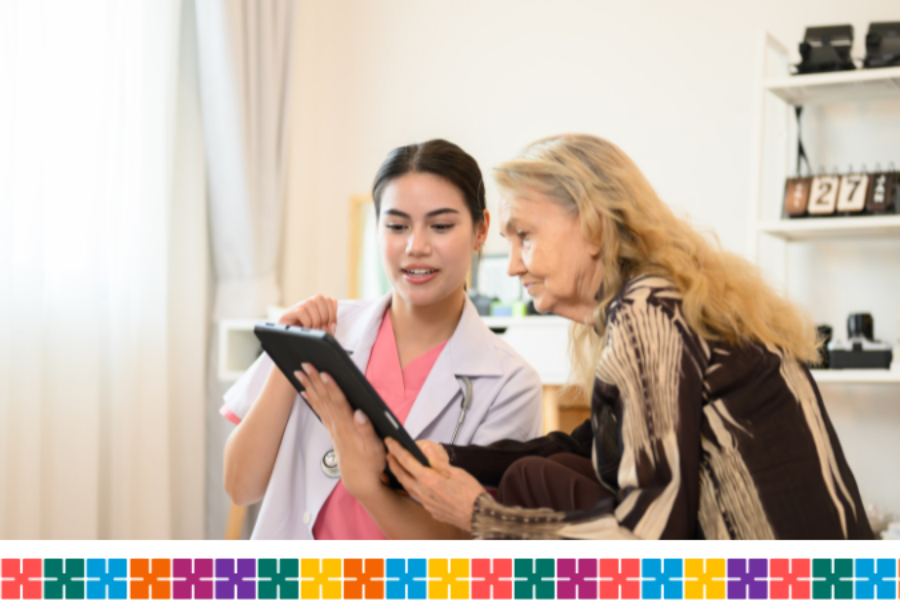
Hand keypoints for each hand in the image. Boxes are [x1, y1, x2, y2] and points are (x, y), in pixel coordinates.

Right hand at [279, 295, 337, 334]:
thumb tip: (335, 300)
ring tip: (313, 329)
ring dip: (315, 319)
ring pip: (310, 303)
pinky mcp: (288, 314)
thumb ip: (330, 316)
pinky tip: (305, 329)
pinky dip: (307, 322)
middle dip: (324, 315)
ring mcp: (297, 307)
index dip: (332, 313)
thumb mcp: (323, 328)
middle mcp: (306, 303)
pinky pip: (301, 312)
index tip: (330, 326)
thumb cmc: (308, 335)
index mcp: (316, 305)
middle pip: (319, 298)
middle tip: (322, 328)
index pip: (328, 300)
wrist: (290, 342)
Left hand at [294, 364, 386, 499]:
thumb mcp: (376, 448)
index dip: (332, 387)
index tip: (324, 372)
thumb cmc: (371, 463)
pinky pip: (318, 411)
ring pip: (319, 402)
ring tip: (299, 372)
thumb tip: (360, 413)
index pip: (339, 403)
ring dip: (309, 386)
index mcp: (349, 427)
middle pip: (325, 399)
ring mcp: (332, 427)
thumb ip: (368, 430)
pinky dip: (310, 400)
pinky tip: (304, 391)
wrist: (360, 480)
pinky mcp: (331, 430)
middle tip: (305, 364)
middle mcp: (338, 425)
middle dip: (315, 380)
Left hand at [385, 438, 485, 532]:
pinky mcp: (430, 510)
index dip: (396, 449)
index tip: (389, 441)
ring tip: (397, 466)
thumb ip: (438, 461)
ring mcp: (425, 503)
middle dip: (393, 463)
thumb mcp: (456, 472)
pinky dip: (409, 486)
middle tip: (388, 453)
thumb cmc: (470, 493)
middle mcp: (423, 492)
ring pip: (406, 486)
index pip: (407, 461)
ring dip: (399, 475)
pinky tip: (413, 483)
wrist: (478, 516)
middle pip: (401, 475)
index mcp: (429, 480)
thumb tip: (425, 448)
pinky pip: (415, 496)